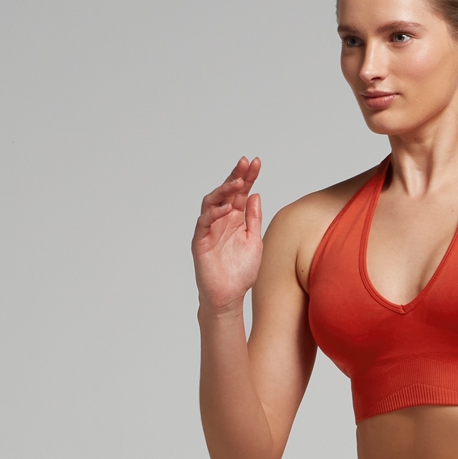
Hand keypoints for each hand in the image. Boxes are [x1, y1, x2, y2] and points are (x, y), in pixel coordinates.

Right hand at [193, 157, 263, 314]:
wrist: (229, 296)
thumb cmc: (241, 272)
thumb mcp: (254, 241)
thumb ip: (254, 219)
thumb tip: (255, 195)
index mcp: (235, 218)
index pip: (241, 193)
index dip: (248, 177)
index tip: (256, 162)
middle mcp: (221, 220)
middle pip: (226, 192)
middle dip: (235, 176)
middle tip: (245, 163)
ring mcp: (209, 229)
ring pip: (212, 202)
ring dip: (224, 190)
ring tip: (237, 182)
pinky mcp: (200, 240)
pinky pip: (204, 222)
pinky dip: (214, 213)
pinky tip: (226, 208)